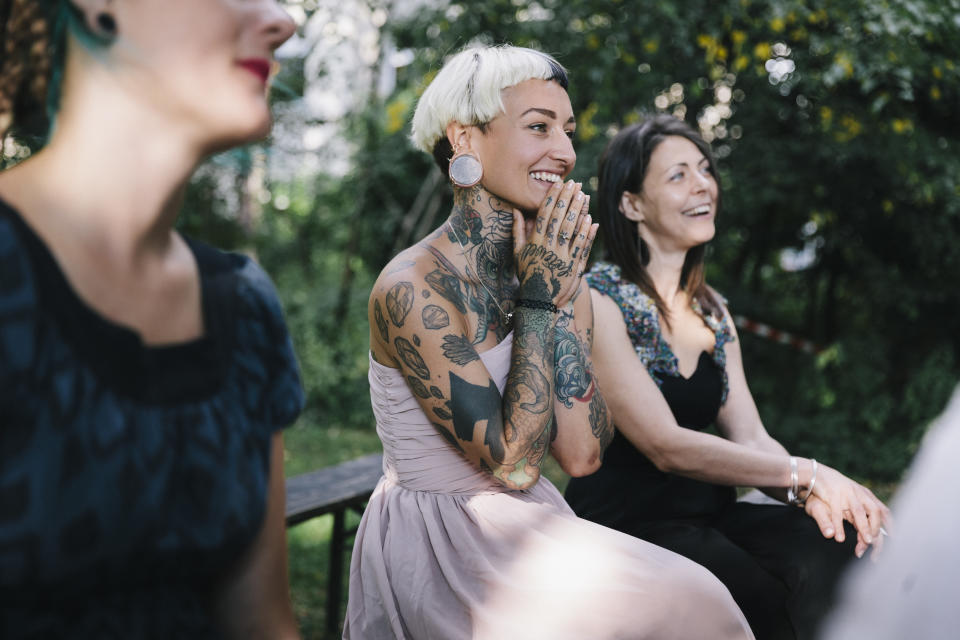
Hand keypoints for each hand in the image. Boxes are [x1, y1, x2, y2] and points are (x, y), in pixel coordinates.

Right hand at [512, 180, 596, 307]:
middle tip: (574, 184)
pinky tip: (590, 219)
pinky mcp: (572, 265)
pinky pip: (580, 245)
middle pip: (558, 217)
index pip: (544, 213)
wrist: (537, 299)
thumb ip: (517, 230)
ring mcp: (560, 256)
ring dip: (577, 211)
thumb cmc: (527, 273)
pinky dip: (586, 232)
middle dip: (566, 198)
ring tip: (583, 195)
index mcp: (534, 241)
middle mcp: (547, 246)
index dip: (553, 197)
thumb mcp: (517, 252)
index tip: (559, 184)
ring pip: (570, 229)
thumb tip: (515, 210)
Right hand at [809, 462, 890, 550]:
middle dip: (876, 528)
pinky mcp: (832, 494)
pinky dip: (839, 526)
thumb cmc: (835, 493)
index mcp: (866, 495)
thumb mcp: (849, 504)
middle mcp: (859, 493)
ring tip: (865, 542)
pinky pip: (837, 512)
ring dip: (864, 528)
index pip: (883, 510)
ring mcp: (846, 493)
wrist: (816, 474)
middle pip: (874, 511)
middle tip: (873, 543)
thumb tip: (869, 540)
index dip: (890, 524)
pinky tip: (839, 537)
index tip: (895, 538)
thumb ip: (858, 520)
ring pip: (859, 512)